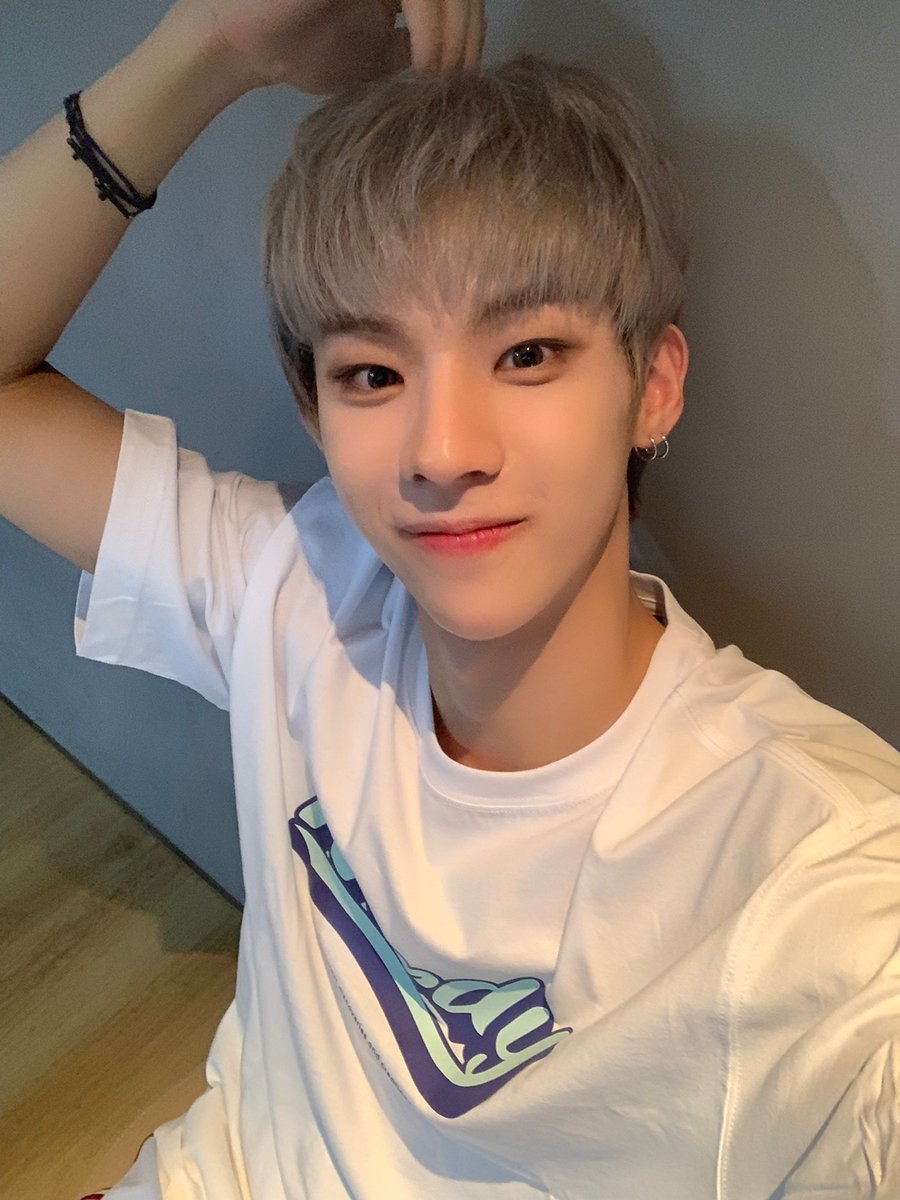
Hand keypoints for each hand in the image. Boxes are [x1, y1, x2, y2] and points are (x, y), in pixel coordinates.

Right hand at [168, 0, 486, 95]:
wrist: (252, 48)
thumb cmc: (305, 52)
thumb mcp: (378, 59)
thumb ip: (416, 53)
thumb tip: (459, 67)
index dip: (472, 35)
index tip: (464, 83)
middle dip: (469, 37)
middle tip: (458, 84)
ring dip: (454, 34)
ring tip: (441, 78)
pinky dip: (431, 27)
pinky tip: (426, 62)